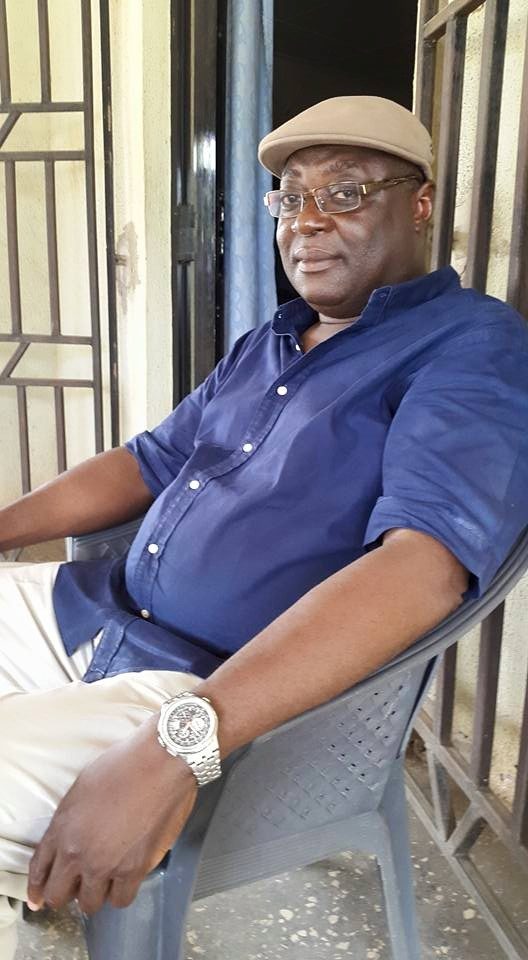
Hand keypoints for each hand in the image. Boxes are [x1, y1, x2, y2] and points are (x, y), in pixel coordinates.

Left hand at [27, 716, 197, 913]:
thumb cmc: (125, 765)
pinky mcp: (133, 870)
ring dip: (95, 894)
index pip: (38, 870)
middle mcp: (77, 852)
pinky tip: (125, 879)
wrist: (159, 762)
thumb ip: (69, 821)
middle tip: (78, 886)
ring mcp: (104, 864)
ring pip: (90, 903)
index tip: (38, 898)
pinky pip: (120, 900)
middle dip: (65, 893)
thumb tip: (70, 840)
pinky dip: (121, 892)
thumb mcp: (81, 788)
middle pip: (59, 895)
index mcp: (61, 828)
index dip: (37, 889)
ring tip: (106, 879)